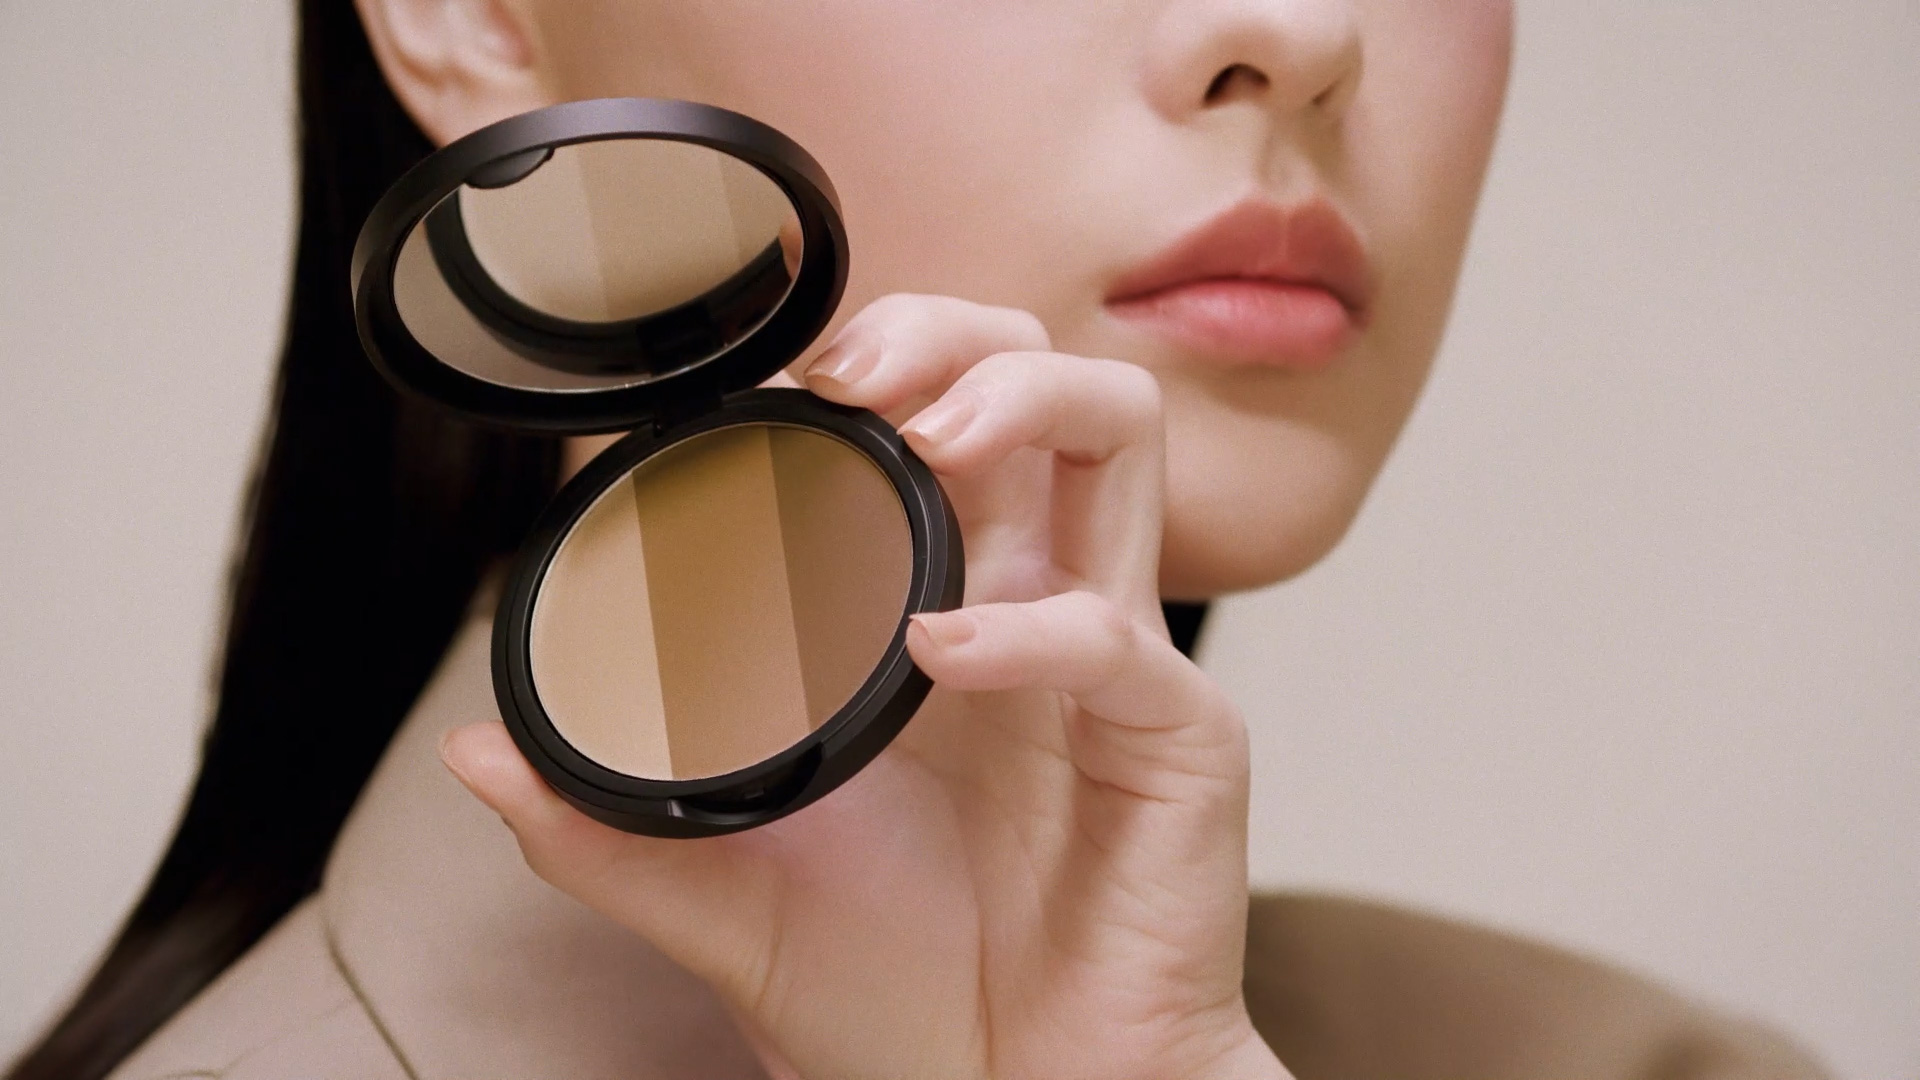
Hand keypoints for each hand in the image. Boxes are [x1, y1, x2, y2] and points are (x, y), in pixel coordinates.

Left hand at [442, 294, 1287, 1079]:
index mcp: (947, 616)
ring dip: (1020, 398)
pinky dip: (1026, 630)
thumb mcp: (729, 897)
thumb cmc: (904, 996)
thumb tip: (471, 755)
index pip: (936, 425)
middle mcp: (1036, 607)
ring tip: (924, 431)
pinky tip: (943, 654)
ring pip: (1116, 437)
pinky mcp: (1173, 743)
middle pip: (1040, 383)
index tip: (772, 384)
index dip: (871, 362)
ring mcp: (1111, 665)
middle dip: (952, 334)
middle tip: (853, 373)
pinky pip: (1116, 642)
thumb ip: (604, 828)